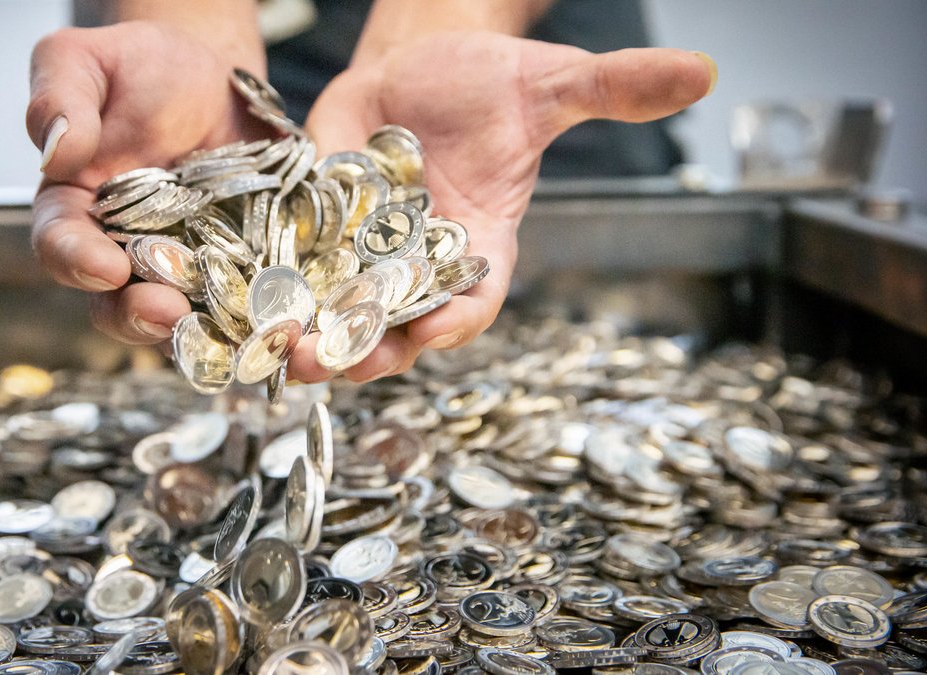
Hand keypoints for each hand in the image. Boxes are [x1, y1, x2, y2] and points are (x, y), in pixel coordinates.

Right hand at [27, 21, 263, 343]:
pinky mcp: (231, 274)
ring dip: (198, 332)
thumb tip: (56, 149)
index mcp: (74, 208)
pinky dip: (254, 321)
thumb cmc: (141, 68)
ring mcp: (179, 270)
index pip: (60, 244)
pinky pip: (238, 309)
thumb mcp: (87, 61)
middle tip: (165, 311)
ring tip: (223, 327)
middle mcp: (121, 251)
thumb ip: (61, 97)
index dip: (77, 260)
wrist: (212, 79)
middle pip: (114, 302)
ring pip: (177, 320)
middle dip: (136, 314)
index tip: (104, 266)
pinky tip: (274, 320)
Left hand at [286, 31, 714, 382]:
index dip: (455, 320)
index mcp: (478, 248)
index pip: (472, 301)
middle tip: (327, 364)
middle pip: (397, 327)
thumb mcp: (549, 84)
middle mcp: (418, 266)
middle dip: (365, 349)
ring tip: (277, 350)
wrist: (421, 66)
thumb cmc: (490, 84)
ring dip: (308, 335)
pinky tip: (239, 304)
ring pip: (337, 313)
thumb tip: (702, 73)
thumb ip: (612, 90)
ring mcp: (363, 254)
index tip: (433, 332)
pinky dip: (270, 290)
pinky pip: (293, 272)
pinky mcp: (317, 231)